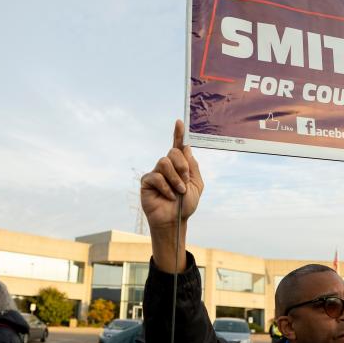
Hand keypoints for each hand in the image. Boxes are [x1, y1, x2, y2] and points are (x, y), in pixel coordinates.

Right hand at [140, 120, 203, 271]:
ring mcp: (156, 173)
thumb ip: (193, 166)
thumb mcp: (196, 185)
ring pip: (164, 163)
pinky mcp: (146, 182)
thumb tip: (186, 148)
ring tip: (179, 191)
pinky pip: (156, 176)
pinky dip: (166, 187)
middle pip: (173, 153)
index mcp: (179, 166)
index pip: (177, 146)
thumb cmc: (185, 205)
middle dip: (182, 166)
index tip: (180, 122)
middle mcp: (167, 167)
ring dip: (175, 178)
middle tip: (185, 181)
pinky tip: (168, 196)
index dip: (178, 133)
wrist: (175, 220)